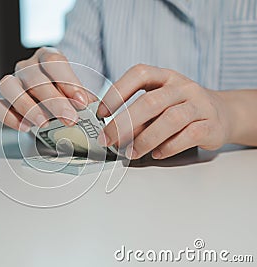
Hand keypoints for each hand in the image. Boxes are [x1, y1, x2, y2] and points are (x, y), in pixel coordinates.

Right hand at [0, 47, 95, 131]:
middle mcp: (27, 66)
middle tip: (69, 119)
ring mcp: (11, 81)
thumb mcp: (76, 94)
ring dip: (28, 106)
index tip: (81, 102)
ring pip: (9, 86)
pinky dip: (8, 117)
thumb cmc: (64, 96)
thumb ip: (82, 99)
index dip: (68, 82)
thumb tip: (94, 109)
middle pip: (35, 78)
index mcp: (47, 57)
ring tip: (44, 123)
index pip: (54, 62)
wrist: (50, 102)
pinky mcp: (0, 99)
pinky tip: (25, 127)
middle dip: (54, 101)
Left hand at [97, 64, 230, 159]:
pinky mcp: (212, 125)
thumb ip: (138, 113)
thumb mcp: (159, 102)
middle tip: (109, 140)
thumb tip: (112, 131)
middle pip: (150, 101)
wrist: (223, 113)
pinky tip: (157, 154)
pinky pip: (188, 136)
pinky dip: (169, 147)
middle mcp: (182, 86)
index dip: (117, 92)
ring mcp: (199, 104)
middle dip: (124, 123)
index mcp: (165, 76)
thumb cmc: (181, 108)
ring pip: (170, 120)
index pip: (139, 74)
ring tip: (131, 153)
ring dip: (145, 139)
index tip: (101, 113)